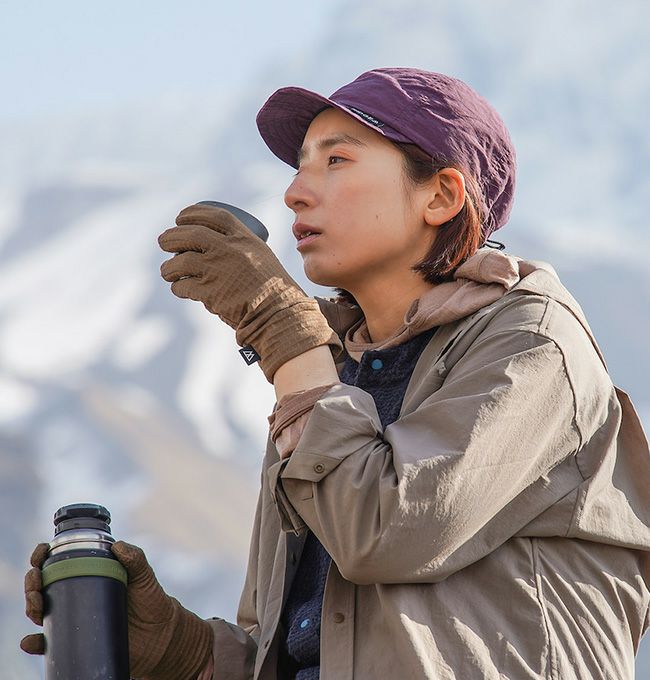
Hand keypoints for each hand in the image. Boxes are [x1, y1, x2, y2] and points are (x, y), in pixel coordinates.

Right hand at [21, 541, 212, 679]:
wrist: (160, 637)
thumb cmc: (152, 601)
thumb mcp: (145, 577)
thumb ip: (136, 559)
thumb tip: (118, 545)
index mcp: (89, 572)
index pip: (58, 560)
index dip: (43, 556)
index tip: (41, 555)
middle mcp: (77, 592)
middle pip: (43, 584)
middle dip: (32, 582)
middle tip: (37, 585)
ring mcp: (74, 617)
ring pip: (40, 609)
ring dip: (30, 606)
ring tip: (37, 608)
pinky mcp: (75, 639)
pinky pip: (48, 643)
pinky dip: (35, 643)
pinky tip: (31, 642)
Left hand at [158, 204, 340, 380]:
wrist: (278, 314)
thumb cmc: (273, 289)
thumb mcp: (262, 257)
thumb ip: (240, 249)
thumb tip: (213, 247)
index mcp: (244, 238)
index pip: (213, 216)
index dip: (191, 213)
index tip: (180, 218)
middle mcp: (229, 249)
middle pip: (189, 234)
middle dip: (171, 236)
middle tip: (164, 241)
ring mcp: (218, 270)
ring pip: (180, 261)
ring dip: (169, 267)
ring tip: (168, 271)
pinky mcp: (210, 292)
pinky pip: (183, 286)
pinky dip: (178, 287)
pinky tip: (180, 288)